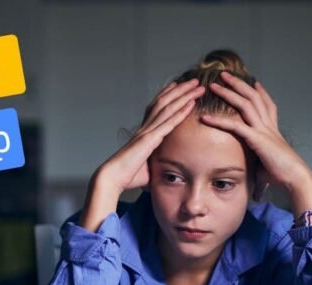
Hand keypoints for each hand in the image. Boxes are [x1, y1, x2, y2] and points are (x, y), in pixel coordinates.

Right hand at [96, 78, 204, 193]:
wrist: (113, 177)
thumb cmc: (128, 176)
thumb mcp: (147, 168)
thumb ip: (157, 164)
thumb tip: (167, 173)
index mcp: (143, 132)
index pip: (156, 108)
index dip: (167, 94)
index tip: (177, 85)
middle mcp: (145, 128)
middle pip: (164, 102)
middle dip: (180, 90)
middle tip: (194, 81)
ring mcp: (147, 132)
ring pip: (168, 108)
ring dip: (184, 96)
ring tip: (197, 86)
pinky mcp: (150, 139)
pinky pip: (168, 123)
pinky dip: (181, 112)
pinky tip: (191, 104)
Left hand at [200, 71, 311, 199]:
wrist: (295, 177)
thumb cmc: (283, 175)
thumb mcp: (268, 167)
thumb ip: (259, 168)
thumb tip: (256, 184)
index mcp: (272, 129)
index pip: (267, 104)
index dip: (260, 92)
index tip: (253, 81)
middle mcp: (268, 125)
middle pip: (254, 96)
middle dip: (239, 84)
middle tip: (224, 74)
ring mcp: (263, 130)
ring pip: (245, 103)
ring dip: (228, 92)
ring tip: (213, 84)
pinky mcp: (257, 139)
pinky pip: (235, 126)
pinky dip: (219, 121)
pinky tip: (205, 118)